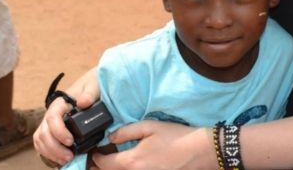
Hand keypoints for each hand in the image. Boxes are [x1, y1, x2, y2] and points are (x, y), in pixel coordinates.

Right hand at [33, 72, 99, 166]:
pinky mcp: (51, 130)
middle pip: (44, 132)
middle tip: (69, 157)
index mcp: (60, 103)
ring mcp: (49, 123)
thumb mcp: (94, 85)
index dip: (59, 131)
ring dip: (51, 152)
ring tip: (66, 160)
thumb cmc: (92, 85)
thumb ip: (90, 93)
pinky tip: (58, 159)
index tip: (70, 141)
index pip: (52, 117)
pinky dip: (47, 152)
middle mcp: (51, 113)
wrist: (91, 86)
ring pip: (40, 139)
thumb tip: (82, 103)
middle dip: (54, 147)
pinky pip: (41, 143)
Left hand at [89, 122, 213, 169]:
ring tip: (110, 164)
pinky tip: (129, 165)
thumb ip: (126, 131)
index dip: (95, 157)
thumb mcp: (150, 127)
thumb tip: (110, 136)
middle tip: (96, 161)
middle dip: (100, 167)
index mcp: (132, 161)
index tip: (93, 152)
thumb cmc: (175, 136)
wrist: (199, 151)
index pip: (104, 163)